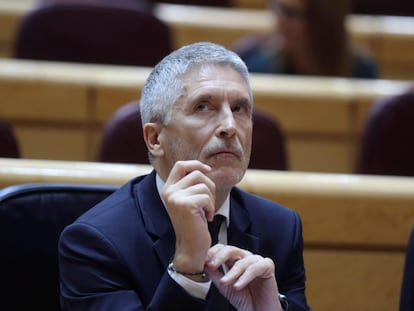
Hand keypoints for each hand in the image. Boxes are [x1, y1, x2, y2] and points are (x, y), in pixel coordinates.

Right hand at [162, 160, 215, 274]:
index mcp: (168, 189)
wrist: (190, 248)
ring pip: (204, 185)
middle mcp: (169, 191)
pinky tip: (207, 218)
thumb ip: (190, 185)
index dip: (196, 164)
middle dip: (209, 186)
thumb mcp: (189, 201)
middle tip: (209, 202)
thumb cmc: (193, 224)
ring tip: (207, 211)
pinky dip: (211, 207)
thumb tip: (203, 167)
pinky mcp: (185, 205)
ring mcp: (176, 198)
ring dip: (211, 199)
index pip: (180, 165)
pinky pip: (206, 197)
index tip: (208, 170)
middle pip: (197, 173)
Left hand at [205, 244, 282, 310]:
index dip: (213, 253)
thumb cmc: (245, 299)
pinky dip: (245, 277)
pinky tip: (238, 286)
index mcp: (234, 259)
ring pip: (242, 261)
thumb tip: (204, 265)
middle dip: (219, 257)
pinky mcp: (267, 266)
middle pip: (231, 249)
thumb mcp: (225, 287)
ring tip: (224, 283)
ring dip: (231, 273)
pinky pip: (255, 268)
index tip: (204, 261)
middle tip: (211, 266)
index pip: (222, 248)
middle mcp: (245, 257)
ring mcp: (256, 260)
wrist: (259, 310)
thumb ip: (215, 275)